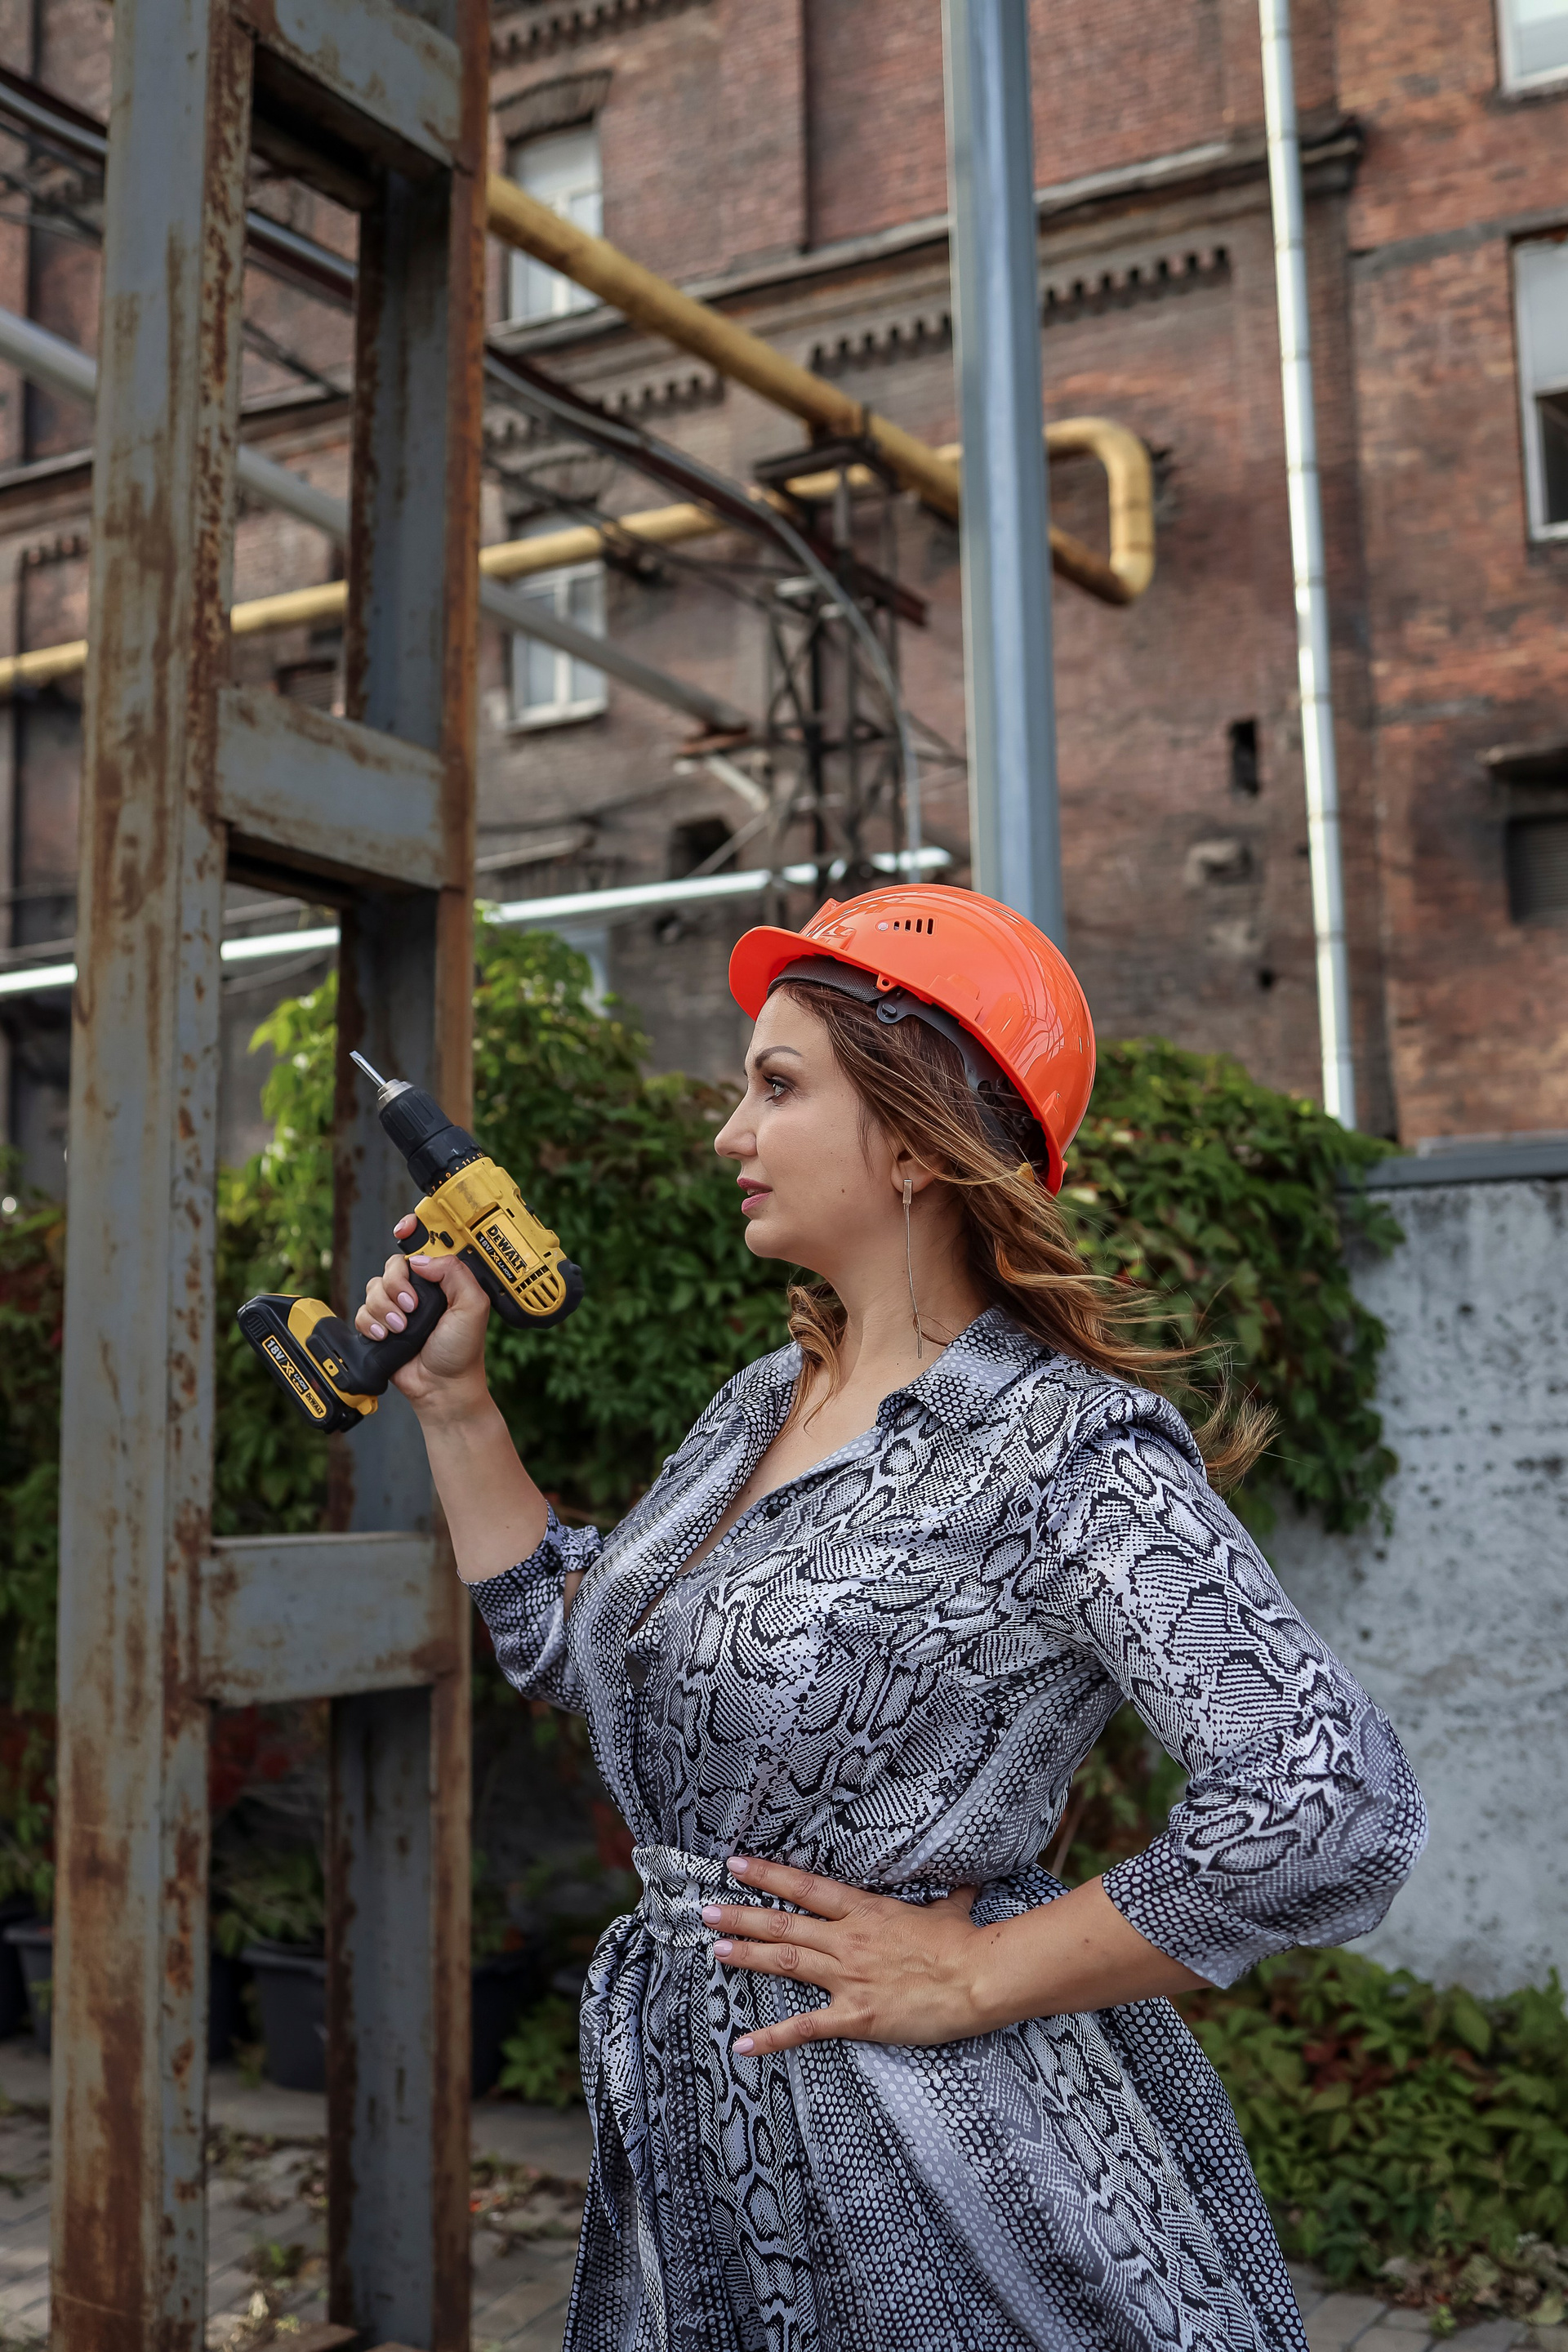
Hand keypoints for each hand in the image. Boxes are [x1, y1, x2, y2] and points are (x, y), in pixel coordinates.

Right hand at [354, 1212, 490, 1420]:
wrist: (441, 1387)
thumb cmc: (461, 1350)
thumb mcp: (473, 1307)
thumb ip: (454, 1274)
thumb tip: (421, 1261)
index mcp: (444, 1278)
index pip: (425, 1243)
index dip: (412, 1229)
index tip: (403, 1229)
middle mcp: (420, 1288)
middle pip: (393, 1264)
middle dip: (397, 1285)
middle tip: (412, 1307)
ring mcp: (399, 1305)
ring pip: (374, 1287)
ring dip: (386, 1308)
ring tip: (402, 1328)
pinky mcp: (381, 1324)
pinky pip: (363, 1310)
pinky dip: (372, 1323)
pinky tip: (387, 1336)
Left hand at [702, 1855, 989, 2054]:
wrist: (978, 1977)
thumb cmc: (965, 1944)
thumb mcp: (952, 1910)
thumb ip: (950, 1898)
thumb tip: (969, 1884)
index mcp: (865, 1911)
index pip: (804, 1888)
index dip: (767, 1875)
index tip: (736, 1865)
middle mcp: (847, 1940)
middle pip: (783, 1924)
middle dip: (741, 1916)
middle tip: (705, 1910)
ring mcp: (848, 1977)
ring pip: (785, 1962)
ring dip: (747, 1956)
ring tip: (715, 1950)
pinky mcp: (855, 2016)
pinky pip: (805, 2027)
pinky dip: (771, 2038)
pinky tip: (743, 2044)